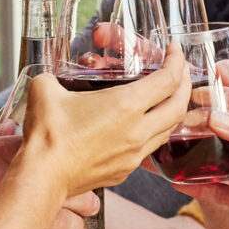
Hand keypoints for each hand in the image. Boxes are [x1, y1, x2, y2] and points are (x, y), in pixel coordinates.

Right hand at [0, 127, 98, 228]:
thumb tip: (12, 127)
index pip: (41, 144)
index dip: (59, 152)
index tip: (67, 158)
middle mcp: (2, 184)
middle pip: (63, 182)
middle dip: (81, 189)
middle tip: (85, 194)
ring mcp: (6, 218)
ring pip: (65, 220)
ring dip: (75, 221)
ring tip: (75, 220)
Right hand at [19, 55, 189, 198]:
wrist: (43, 176)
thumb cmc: (47, 137)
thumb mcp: (46, 90)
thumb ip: (54, 77)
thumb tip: (50, 78)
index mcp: (125, 106)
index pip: (168, 80)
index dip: (177, 62)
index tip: (175, 51)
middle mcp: (137, 131)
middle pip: (179, 106)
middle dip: (185, 86)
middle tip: (181, 72)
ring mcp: (134, 154)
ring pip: (168, 130)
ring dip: (173, 111)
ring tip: (167, 98)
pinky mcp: (125, 171)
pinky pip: (150, 149)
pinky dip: (155, 133)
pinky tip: (144, 126)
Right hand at [171, 92, 228, 228]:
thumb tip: (214, 117)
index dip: (222, 92)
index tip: (198, 89)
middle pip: (225, 130)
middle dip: (201, 124)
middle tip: (176, 118)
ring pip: (216, 160)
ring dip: (195, 155)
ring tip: (169, 147)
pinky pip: (216, 190)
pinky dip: (198, 187)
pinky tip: (177, 182)